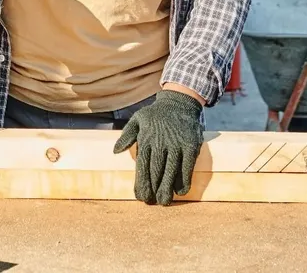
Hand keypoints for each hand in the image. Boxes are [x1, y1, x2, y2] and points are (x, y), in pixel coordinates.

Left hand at [113, 90, 203, 205]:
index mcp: (146, 139)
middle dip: (153, 190)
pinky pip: (187, 167)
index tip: (140, 197)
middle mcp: (161, 143)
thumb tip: (115, 151)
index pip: (142, 166)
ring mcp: (177, 145)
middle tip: (152, 203)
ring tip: (165, 202)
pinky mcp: (191, 146)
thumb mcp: (138, 119)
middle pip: (156, 172)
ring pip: (171, 172)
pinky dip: (184, 180)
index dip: (141, 183)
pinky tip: (181, 191)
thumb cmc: (156, 114)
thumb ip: (126, 135)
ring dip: (167, 189)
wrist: (180, 102)